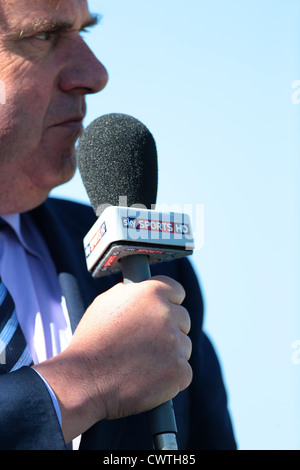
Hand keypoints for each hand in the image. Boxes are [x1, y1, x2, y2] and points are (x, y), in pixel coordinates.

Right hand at [34, 276, 191, 443]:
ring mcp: (175, 343)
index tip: (161, 314)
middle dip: (169, 330)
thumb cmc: (91, 342)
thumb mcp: (105, 304)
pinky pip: (183, 371)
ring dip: (169, 354)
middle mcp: (166, 314)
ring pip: (183, 346)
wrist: (84, 382)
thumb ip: (130, 293)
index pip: (177, 291)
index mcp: (150, 293)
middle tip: (147, 344)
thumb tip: (142, 288)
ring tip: (141, 363)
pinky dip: (169, 378)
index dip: (168, 302)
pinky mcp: (179, 371)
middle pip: (183, 319)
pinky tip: (147, 379)